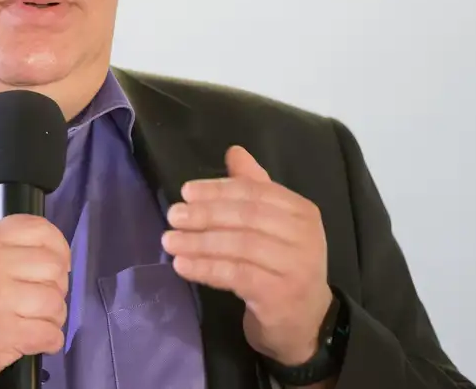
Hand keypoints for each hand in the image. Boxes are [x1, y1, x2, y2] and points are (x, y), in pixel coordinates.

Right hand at [0, 214, 70, 388]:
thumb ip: (2, 246)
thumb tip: (49, 252)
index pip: (38, 229)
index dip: (59, 246)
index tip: (58, 264)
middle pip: (53, 266)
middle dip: (57, 285)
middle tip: (43, 297)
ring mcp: (0, 300)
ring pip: (55, 301)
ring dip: (54, 315)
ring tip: (39, 321)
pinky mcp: (7, 335)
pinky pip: (50, 332)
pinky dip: (51, 339)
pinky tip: (40, 340)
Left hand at [162, 146, 333, 367]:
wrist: (306, 324)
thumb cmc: (282, 269)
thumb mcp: (273, 226)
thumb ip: (255, 188)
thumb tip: (234, 151)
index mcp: (302, 211)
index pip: (256, 192)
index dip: (218, 190)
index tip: (186, 192)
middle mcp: (304, 236)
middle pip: (247, 217)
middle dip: (205, 214)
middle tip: (173, 215)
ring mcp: (295, 266)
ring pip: (239, 245)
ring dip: (199, 242)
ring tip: (169, 241)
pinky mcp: (280, 295)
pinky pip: (235, 275)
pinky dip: (206, 268)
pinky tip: (183, 265)